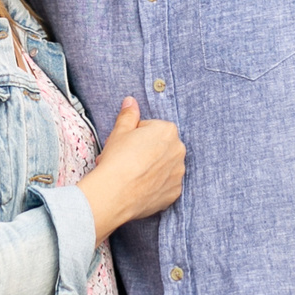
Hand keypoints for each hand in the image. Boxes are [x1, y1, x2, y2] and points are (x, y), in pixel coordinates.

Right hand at [76, 97, 184, 240]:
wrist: (115, 193)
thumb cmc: (117, 159)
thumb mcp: (119, 131)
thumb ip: (128, 115)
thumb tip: (131, 102)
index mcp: (167, 131)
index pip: (152, 128)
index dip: (136, 136)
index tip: (126, 144)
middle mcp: (178, 150)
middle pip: (161, 147)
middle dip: (147, 151)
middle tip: (127, 159)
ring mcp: (178, 173)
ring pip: (165, 166)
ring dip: (152, 168)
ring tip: (132, 174)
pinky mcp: (175, 192)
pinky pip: (166, 185)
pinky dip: (155, 185)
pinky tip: (140, 187)